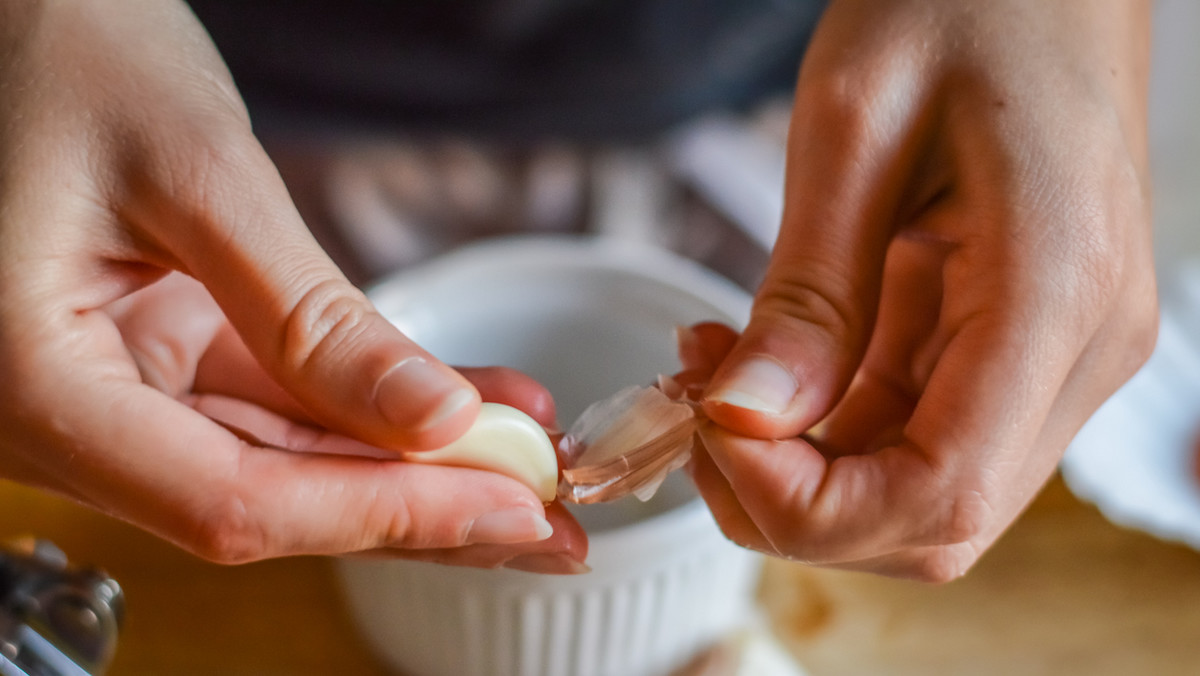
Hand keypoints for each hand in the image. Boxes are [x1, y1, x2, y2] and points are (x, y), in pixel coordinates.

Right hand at [0, 0, 584, 571]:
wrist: (19, 13)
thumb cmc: (61, 54)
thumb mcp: (198, 177)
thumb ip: (309, 315)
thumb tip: (435, 418)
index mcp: (34, 385)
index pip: (230, 501)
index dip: (383, 514)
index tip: (507, 504)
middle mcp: (68, 416)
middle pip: (269, 498)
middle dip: (419, 505)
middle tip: (547, 513)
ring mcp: (118, 389)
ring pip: (287, 459)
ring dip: (413, 461)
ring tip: (530, 453)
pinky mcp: (162, 354)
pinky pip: (280, 400)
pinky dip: (375, 402)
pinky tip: (472, 402)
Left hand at [691, 0, 1155, 579]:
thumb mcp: (857, 127)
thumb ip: (808, 291)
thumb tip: (746, 420)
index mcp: (1057, 296)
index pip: (937, 493)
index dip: (804, 503)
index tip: (710, 428)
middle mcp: (1078, 351)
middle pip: (931, 519)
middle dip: (791, 500)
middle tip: (695, 414)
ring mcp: (1055, 353)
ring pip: (916, 488)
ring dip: (798, 465)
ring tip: (710, 376)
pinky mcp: (1017, 340)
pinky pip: (913, 427)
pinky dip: (822, 424)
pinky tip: (756, 364)